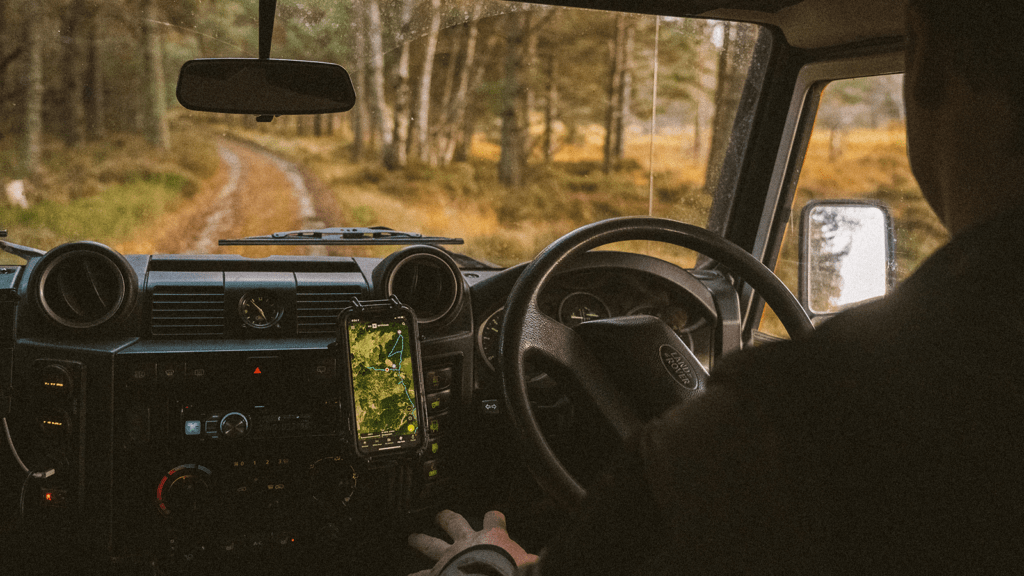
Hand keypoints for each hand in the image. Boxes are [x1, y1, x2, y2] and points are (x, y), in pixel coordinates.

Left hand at [408, 510, 537, 575]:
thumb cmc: (510, 571)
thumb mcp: (530, 563)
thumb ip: (535, 561)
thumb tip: (549, 561)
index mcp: (492, 538)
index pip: (493, 519)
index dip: (494, 517)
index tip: (494, 516)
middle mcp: (468, 542)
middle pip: (455, 523)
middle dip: (447, 519)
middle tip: (440, 516)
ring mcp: (449, 557)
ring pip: (432, 544)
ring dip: (422, 540)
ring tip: (413, 538)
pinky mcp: (436, 573)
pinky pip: (421, 574)